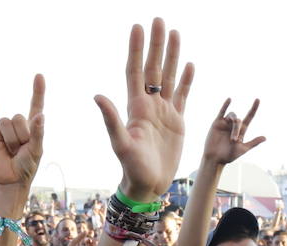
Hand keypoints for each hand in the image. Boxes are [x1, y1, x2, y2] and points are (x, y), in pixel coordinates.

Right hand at [0, 74, 44, 187]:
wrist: (9, 180)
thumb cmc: (26, 167)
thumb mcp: (36, 151)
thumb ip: (38, 133)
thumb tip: (41, 115)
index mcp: (32, 127)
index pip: (36, 105)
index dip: (38, 91)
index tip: (39, 76)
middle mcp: (18, 125)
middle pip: (19, 118)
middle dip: (21, 135)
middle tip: (20, 150)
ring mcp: (4, 129)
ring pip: (6, 122)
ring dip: (10, 139)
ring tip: (11, 151)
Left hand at [94, 19, 193, 201]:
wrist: (148, 185)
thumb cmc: (132, 168)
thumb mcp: (120, 144)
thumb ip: (111, 119)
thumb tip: (97, 96)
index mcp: (135, 107)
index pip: (135, 70)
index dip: (136, 49)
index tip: (138, 27)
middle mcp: (149, 104)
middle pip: (153, 67)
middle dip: (156, 44)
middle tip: (159, 20)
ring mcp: (164, 112)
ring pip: (168, 77)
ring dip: (172, 55)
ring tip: (175, 33)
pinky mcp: (177, 121)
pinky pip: (182, 95)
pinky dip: (185, 79)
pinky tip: (188, 64)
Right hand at [201, 97, 264, 166]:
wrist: (215, 159)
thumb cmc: (229, 155)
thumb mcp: (243, 149)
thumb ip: (253, 142)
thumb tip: (265, 138)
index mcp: (241, 131)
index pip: (249, 117)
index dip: (254, 108)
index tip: (258, 99)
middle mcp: (233, 125)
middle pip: (239, 120)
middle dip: (237, 129)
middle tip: (233, 140)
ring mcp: (225, 123)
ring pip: (232, 116)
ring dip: (233, 125)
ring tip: (231, 136)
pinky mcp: (217, 123)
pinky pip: (222, 112)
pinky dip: (225, 105)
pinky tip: (230, 99)